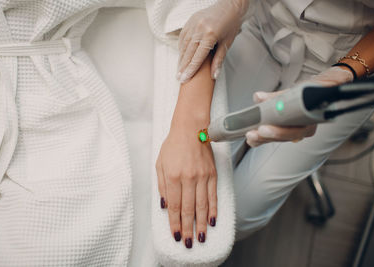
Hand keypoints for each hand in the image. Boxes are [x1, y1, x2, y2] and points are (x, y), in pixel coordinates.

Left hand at [156, 123, 216, 247]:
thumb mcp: (160, 163)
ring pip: (202, 206)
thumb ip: (161, 186)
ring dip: (201, 224)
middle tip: (189, 243)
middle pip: (188, 209)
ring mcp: (202, 177)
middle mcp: (188, 179)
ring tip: (201, 237)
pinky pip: (213, 195)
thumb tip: (163, 206)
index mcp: (173, 176)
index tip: (176, 235)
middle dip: (188, 228)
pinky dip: (213, 210)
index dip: (174, 223)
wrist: (191, 129)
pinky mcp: (212, 174)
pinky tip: (212, 221)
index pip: (173, 206)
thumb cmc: (173, 145)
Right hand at [177, 0, 249, 82]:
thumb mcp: (227, 43)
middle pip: (188, 52)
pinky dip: (181, 46)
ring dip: (181, 58)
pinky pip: (183, 36)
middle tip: (179, 77)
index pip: (197, 57)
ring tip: (179, 69)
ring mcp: (193, 23)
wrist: (230, 6)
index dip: (190, 70)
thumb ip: (219, 60)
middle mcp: (199, 29)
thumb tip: (214, 75)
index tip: (184, 79)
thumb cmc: (231, 24)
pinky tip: (181, 55)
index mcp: (210, 35)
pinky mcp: (190, 20)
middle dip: (183, 67)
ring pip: (183, 45)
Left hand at [245, 67, 353, 146]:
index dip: (278, 132)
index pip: (295, 130)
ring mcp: (296, 131)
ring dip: (263, 138)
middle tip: (253, 134)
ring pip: (279, 139)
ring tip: (250, 136)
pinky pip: (275, 137)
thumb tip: (259, 97)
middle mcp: (305, 128)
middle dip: (267, 136)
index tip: (264, 129)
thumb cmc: (311, 91)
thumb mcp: (297, 90)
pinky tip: (252, 139)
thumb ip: (277, 96)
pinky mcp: (287, 131)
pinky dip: (262, 138)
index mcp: (312, 118)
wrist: (319, 92)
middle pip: (285, 136)